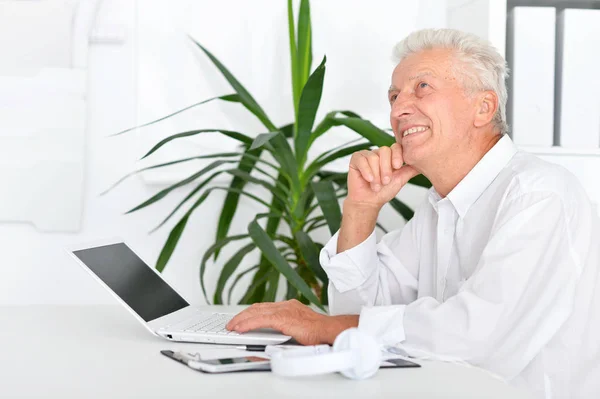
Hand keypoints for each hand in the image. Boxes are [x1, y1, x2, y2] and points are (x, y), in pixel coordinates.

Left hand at [226, 299, 358, 344]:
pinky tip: (240, 328)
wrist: (329, 331)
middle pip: (257, 307)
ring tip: (232, 326)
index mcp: (289, 307)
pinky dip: (247, 324)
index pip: (265, 307)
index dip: (251, 313)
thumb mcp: (298, 331)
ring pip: (256, 312)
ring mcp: (284, 310)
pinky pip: (260, 319)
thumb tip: (270, 342)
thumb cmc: (318, 334)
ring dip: (241, 319)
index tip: (242, 319)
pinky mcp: (283, 318)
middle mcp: (285, 305)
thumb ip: (285, 333)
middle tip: (232, 323)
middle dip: (242, 315)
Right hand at [347, 143, 418, 209]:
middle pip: (384, 151)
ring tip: (376, 185)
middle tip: (385, 182)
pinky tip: (367, 179)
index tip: (397, 167)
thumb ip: (411, 170)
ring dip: (376, 174)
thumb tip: (424, 163)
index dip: (397, 155)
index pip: (396, 147)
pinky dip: (366, 171)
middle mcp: (378, 153)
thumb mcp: (401, 179)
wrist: (369, 201)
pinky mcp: (356, 159)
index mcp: (390, 156)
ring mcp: (367, 155)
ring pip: (373, 157)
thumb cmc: (383, 191)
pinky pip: (362, 160)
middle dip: (386, 169)